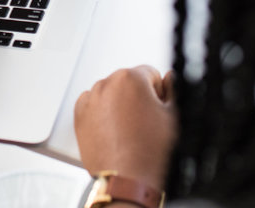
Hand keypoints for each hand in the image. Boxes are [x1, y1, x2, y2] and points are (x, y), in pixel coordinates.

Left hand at [74, 66, 177, 191]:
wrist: (128, 181)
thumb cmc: (151, 152)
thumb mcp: (175, 116)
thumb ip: (175, 88)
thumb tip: (170, 77)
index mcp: (131, 78)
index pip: (150, 74)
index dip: (159, 93)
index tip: (158, 110)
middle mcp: (106, 84)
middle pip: (129, 82)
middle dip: (138, 98)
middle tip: (145, 124)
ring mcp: (90, 100)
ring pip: (111, 94)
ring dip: (120, 105)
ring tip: (130, 131)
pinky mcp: (79, 115)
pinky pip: (94, 106)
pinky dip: (103, 114)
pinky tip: (115, 132)